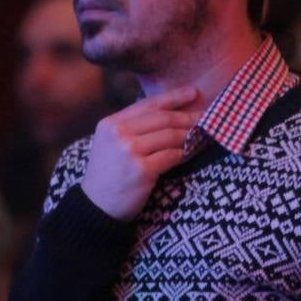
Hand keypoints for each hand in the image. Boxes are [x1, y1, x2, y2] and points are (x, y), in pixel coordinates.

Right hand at [80, 87, 199, 220]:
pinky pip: (171, 156)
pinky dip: (183, 154)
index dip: (174, 97)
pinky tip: (189, 153)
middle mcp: (119, 133)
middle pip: (163, 118)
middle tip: (205, 116)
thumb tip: (168, 113)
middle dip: (187, 117)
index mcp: (111, 123)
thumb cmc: (108, 175)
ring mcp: (130, 151)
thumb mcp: (110, 143)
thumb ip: (131, 127)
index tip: (193, 92)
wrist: (96, 207)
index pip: (148, 104)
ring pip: (170, 136)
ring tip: (200, 135)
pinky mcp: (142, 170)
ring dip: (188, 136)